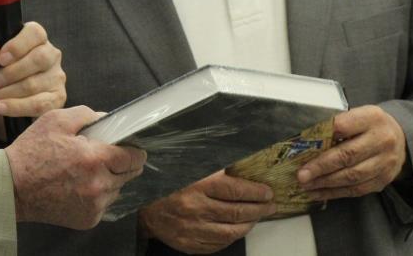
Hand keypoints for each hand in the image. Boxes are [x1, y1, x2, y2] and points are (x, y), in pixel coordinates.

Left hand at [0, 21, 65, 139]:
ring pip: (35, 84)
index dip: (18, 46)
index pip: (35, 33)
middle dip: (11, 73)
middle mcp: (50, 54)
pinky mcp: (57, 98)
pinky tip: (1, 107)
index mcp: (35, 38)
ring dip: (8, 93)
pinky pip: (40, 104)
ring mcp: (56, 77)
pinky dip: (17, 107)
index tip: (1, 59)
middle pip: (39, 58)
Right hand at [6, 106, 145, 228]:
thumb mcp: (56, 120)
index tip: (130, 148)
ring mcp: (94, 205)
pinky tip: (79, 187)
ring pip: (117, 189)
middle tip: (105, 157)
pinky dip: (96, 196)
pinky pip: (103, 204)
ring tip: (86, 172)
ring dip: (109, 180)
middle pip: (129, 174)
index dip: (134, 150)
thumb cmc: (32, 152)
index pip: (133, 157)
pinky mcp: (88, 219)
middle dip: (121, 164)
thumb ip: (86, 115)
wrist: (12, 187)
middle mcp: (99, 185)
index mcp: (95, 159)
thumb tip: (106, 119)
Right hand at [138, 170, 275, 252]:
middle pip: (237, 212)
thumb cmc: (168, 183)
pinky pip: (217, 245)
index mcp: (197, 186)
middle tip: (270, 205)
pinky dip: (231, 238)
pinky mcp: (189, 245)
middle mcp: (196, 209)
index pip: (236, 190)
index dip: (256, 192)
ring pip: (231, 232)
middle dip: (259, 209)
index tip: (267, 192)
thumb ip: (213, 169)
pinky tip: (236, 229)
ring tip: (256, 217)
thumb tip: (241, 168)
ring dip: (248, 225)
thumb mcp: (189, 168)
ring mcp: (193, 230)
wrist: (142, 205)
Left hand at [296, 104, 406, 200]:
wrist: (401, 138)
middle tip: (301, 174)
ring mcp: (385, 162)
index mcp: (372, 118)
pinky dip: (335, 192)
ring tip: (306, 185)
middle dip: (321, 167)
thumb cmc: (369, 126)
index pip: (343, 126)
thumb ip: (337, 125)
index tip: (303, 146)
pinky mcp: (384, 180)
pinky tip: (319, 192)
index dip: (322, 136)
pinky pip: (357, 190)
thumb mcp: (357, 116)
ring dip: (325, 183)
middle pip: (347, 155)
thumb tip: (306, 142)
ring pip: (352, 176)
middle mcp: (382, 140)